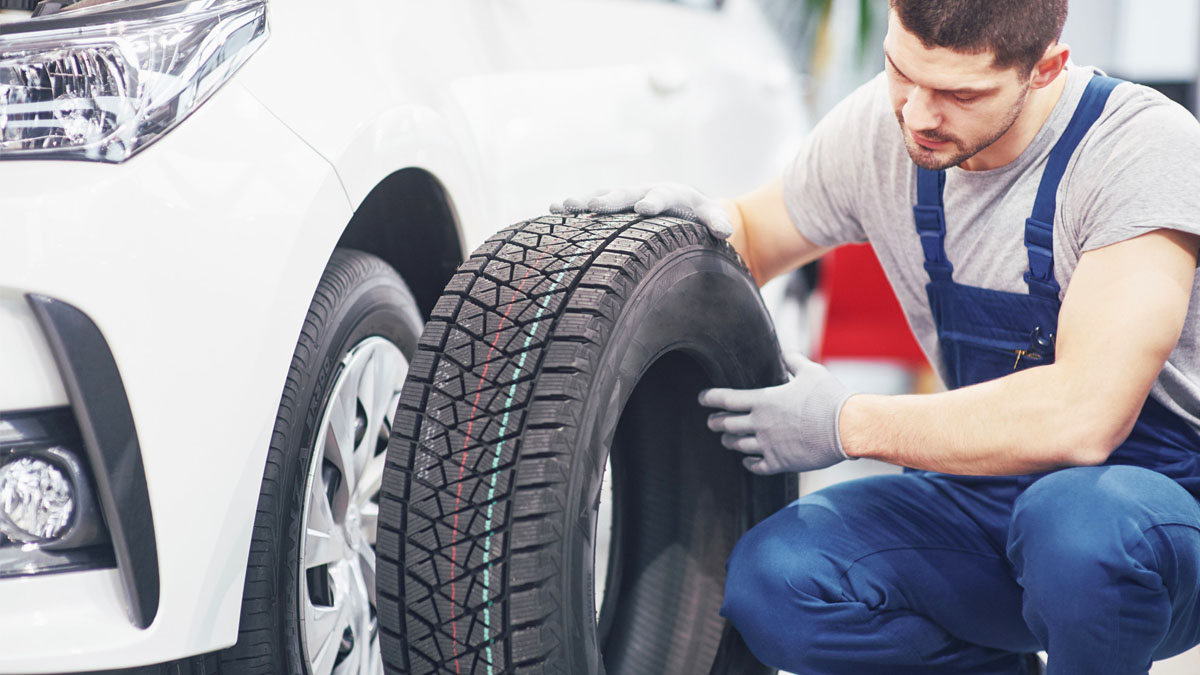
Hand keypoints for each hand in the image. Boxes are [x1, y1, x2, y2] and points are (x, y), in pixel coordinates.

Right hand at [549, 182, 733, 238]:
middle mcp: (640, 192)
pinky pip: (588, 205)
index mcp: (667, 194)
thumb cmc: (694, 212)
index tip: (644, 209)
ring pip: (601, 197)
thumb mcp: (709, 214)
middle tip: (593, 208)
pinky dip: (572, 209)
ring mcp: (623, 197)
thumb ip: (716, 221)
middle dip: (609, 202)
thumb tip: (727, 230)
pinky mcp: (610, 205)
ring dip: (583, 202)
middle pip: (624, 195)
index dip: (652, 203)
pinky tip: (551, 212)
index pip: (660, 197)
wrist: (677, 199)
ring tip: (563, 208)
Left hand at [698, 353, 854, 474]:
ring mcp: (768, 445)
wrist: (846, 428)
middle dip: (716, 422)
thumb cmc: (830, 397)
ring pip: (738, 446)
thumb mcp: (811, 372)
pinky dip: (749, 463)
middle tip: (711, 422)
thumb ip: (794, 362)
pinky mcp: (780, 462)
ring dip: (729, 442)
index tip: (701, 398)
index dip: (710, 398)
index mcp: (764, 400)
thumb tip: (786, 354)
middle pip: (727, 424)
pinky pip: (756, 466)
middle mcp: (761, 424)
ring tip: (727, 440)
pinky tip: (747, 461)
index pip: (727, 399)